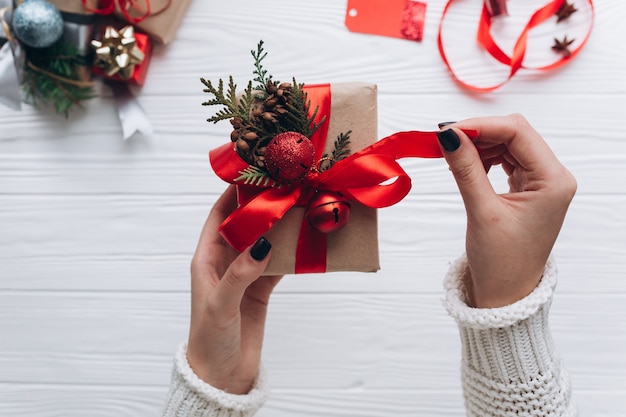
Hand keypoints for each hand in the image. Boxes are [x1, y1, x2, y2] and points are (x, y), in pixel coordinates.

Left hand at [186, 185, 281, 393]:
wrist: (222, 375)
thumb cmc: (210, 340)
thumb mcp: (220, 305)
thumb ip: (239, 274)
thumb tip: (262, 244)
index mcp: (206, 259)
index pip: (219, 216)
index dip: (233, 194)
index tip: (254, 174)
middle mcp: (225, 262)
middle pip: (245, 224)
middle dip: (263, 206)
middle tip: (285, 188)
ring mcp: (245, 274)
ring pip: (265, 241)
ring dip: (280, 228)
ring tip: (300, 209)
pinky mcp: (261, 288)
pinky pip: (278, 263)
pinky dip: (291, 253)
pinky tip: (305, 242)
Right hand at [437, 114, 575, 307]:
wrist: (506, 293)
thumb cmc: (502, 263)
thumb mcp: (482, 212)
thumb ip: (466, 169)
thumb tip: (448, 136)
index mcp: (554, 182)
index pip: (518, 133)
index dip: (482, 125)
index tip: (448, 130)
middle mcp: (554, 177)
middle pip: (515, 134)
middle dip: (479, 132)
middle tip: (445, 139)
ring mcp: (542, 182)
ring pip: (509, 144)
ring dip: (480, 144)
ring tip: (452, 155)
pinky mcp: (528, 188)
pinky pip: (506, 159)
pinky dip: (484, 157)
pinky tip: (466, 163)